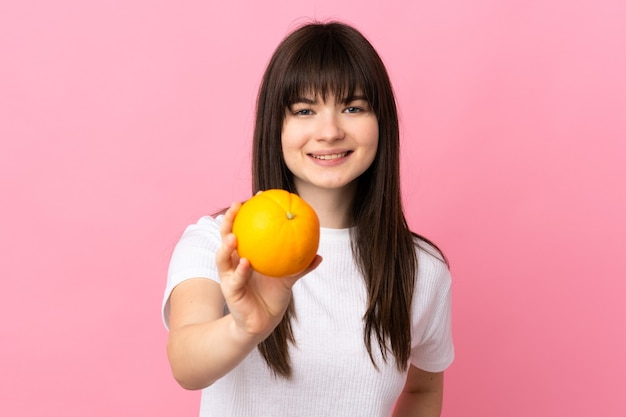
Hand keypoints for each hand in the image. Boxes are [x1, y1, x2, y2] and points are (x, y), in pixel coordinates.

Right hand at [215, 201, 320, 340]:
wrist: (263, 321)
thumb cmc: (273, 295)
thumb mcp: (288, 278)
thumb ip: (301, 267)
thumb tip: (320, 255)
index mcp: (245, 253)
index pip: (244, 227)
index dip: (248, 211)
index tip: (258, 195)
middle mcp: (233, 261)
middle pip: (226, 236)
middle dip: (228, 220)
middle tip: (236, 206)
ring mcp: (229, 275)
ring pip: (222, 257)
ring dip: (226, 245)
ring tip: (233, 236)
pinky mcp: (230, 291)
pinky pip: (235, 279)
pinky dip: (240, 271)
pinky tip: (245, 263)